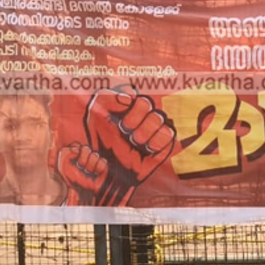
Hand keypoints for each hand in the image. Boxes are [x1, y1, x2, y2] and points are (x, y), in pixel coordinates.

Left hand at [57, 143, 108, 204]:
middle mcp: (85, 155)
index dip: (74, 152)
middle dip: (82, 160)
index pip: (77, 145)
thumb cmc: (73, 179)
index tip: (72, 161)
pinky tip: (96, 174)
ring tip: (88, 172)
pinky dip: (98, 168)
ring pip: (94, 155)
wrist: (83, 191)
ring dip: (90, 166)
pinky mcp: (103, 165)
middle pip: (86, 148)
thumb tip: (75, 148)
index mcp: (75, 153)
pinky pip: (102, 161)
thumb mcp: (62, 166)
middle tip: (80, 167)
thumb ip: (64, 153)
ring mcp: (94, 160)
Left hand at [84, 86, 175, 204]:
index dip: (132, 108)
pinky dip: (156, 142)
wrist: (108, 168)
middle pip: (150, 106)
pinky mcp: (164, 145)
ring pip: (160, 119)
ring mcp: (156, 129)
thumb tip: (129, 97)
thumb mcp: (95, 115)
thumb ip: (107, 98)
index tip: (120, 121)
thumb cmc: (102, 141)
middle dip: (135, 120)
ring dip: (145, 132)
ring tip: (135, 142)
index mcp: (131, 105)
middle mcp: (145, 115)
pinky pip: (169, 135)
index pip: (140, 96)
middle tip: (125, 131)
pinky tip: (146, 149)